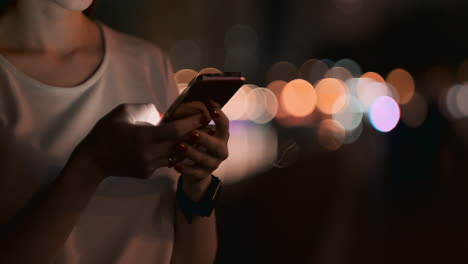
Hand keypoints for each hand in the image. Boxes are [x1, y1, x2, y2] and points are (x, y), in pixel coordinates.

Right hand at [71, 103, 204, 178]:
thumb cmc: (105, 133)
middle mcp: (149, 153)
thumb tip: (161, 113)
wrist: (92, 162)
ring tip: (197, 135)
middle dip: (195, 134)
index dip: (191, 123)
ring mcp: (149, 165)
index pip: (174, 130)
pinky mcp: (148, 173)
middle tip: (207, 125)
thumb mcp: (121, 113)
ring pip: (175, 155)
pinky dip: (172, 153)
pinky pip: (165, 161)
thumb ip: (143, 109)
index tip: (203, 115)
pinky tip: (177, 146)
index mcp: (143, 137)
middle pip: (180, 144)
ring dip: (186, 145)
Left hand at [172, 103, 228, 200]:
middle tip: (192, 133)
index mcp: (221, 137)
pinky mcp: (202, 174)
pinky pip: (194, 172)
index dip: (219, 116)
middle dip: (205, 139)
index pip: (224, 125)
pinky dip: (185, 169)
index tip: (211, 107)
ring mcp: (213, 164)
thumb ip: (195, 121)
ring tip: (179, 146)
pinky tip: (176, 164)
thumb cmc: (195, 144)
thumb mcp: (198, 132)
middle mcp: (220, 150)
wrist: (196, 170)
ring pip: (204, 159)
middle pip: (217, 145)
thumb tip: (184, 104)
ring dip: (192, 152)